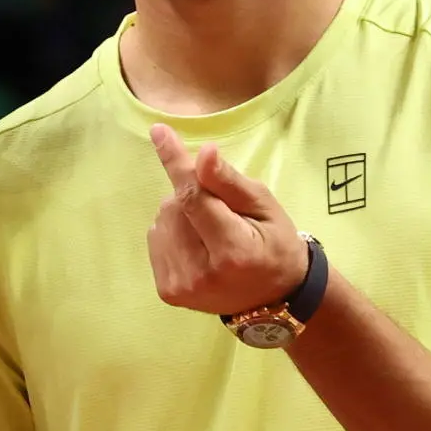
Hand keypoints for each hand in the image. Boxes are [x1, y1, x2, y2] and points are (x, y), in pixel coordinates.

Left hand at [146, 125, 305, 315]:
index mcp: (233, 252)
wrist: (272, 298)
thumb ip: (229, 182)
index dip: (177, 163)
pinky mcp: (168, 291)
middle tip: (222, 211)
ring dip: (181, 213)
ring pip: (162, 220)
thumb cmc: (274, 244)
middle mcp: (201, 274)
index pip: (195, 198)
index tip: (159, 131)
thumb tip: (202, 154)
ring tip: (211, 231)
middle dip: (192, 194)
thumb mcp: (265, 207)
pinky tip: (197, 245)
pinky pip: (156, 238)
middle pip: (176, 207)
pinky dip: (173, 232)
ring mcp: (181, 287)